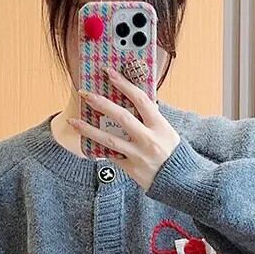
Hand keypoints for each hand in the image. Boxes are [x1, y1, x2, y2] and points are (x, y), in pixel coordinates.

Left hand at [68, 66, 180, 190]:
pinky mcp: (131, 169)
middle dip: (101, 103)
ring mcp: (138, 155)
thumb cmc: (174, 153)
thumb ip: (151, 118)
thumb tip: (135, 101)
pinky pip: (111, 156)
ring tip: (74, 122)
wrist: (180, 180)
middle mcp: (148, 139)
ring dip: (89, 129)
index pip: (140, 99)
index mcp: (159, 125)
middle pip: (121, 117)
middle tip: (85, 94)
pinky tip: (86, 142)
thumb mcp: (167, 131)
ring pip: (109, 139)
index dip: (124, 84)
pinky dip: (99, 148)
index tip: (110, 73)